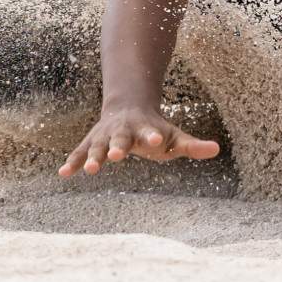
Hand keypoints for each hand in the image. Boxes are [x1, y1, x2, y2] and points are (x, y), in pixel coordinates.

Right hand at [58, 102, 219, 176]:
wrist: (128, 108)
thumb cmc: (156, 128)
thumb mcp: (176, 136)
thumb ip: (193, 145)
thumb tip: (217, 149)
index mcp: (145, 128)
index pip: (152, 132)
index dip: (154, 135)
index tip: (158, 138)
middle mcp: (123, 130)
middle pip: (120, 139)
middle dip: (118, 147)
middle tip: (118, 156)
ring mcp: (105, 136)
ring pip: (97, 146)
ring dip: (92, 157)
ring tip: (89, 170)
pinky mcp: (91, 142)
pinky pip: (80, 152)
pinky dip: (72, 162)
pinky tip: (63, 173)